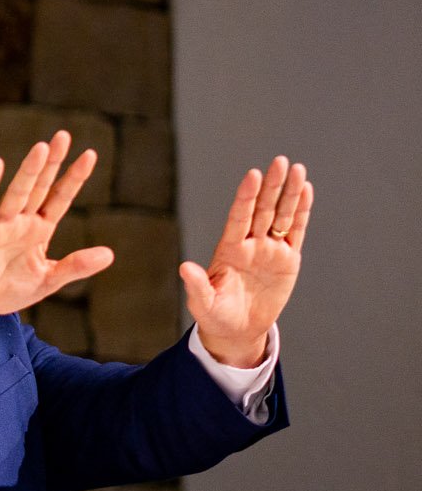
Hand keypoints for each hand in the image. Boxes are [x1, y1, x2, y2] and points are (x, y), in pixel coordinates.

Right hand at [0, 131, 113, 342]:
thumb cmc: (7, 289)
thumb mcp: (49, 279)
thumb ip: (76, 265)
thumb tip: (110, 254)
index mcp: (39, 230)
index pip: (60, 197)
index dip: (74, 177)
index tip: (90, 154)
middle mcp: (21, 221)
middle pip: (41, 187)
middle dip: (52, 162)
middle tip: (64, 136)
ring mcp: (0, 224)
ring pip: (18, 193)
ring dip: (30, 171)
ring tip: (42, 148)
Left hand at [183, 156, 310, 367]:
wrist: (237, 330)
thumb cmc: (215, 315)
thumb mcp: (204, 303)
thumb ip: (197, 285)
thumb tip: (184, 267)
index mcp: (229, 250)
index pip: (239, 217)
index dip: (246, 197)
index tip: (252, 175)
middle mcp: (250, 244)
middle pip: (263, 209)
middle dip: (272, 186)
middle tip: (280, 161)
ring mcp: (269, 250)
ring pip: (282, 216)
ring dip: (290, 194)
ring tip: (298, 169)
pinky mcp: (287, 259)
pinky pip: (296, 231)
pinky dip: (302, 212)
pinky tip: (307, 191)